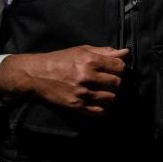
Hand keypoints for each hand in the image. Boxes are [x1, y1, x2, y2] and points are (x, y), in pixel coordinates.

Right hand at [0, 45, 128, 114]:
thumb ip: (105, 52)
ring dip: (110, 94)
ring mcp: (82, 93)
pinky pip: (99, 111)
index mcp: (90, 61)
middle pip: (118, 82)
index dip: (120, 67)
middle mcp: (87, 77)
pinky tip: (98, 101)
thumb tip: (126, 52)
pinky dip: (102, 107)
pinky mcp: (76, 106)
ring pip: (111, 97)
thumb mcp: (83, 50)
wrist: (36, 75)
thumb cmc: (61, 60)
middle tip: (109, 80)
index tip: (115, 69)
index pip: (120, 66)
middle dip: (116, 81)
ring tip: (103, 90)